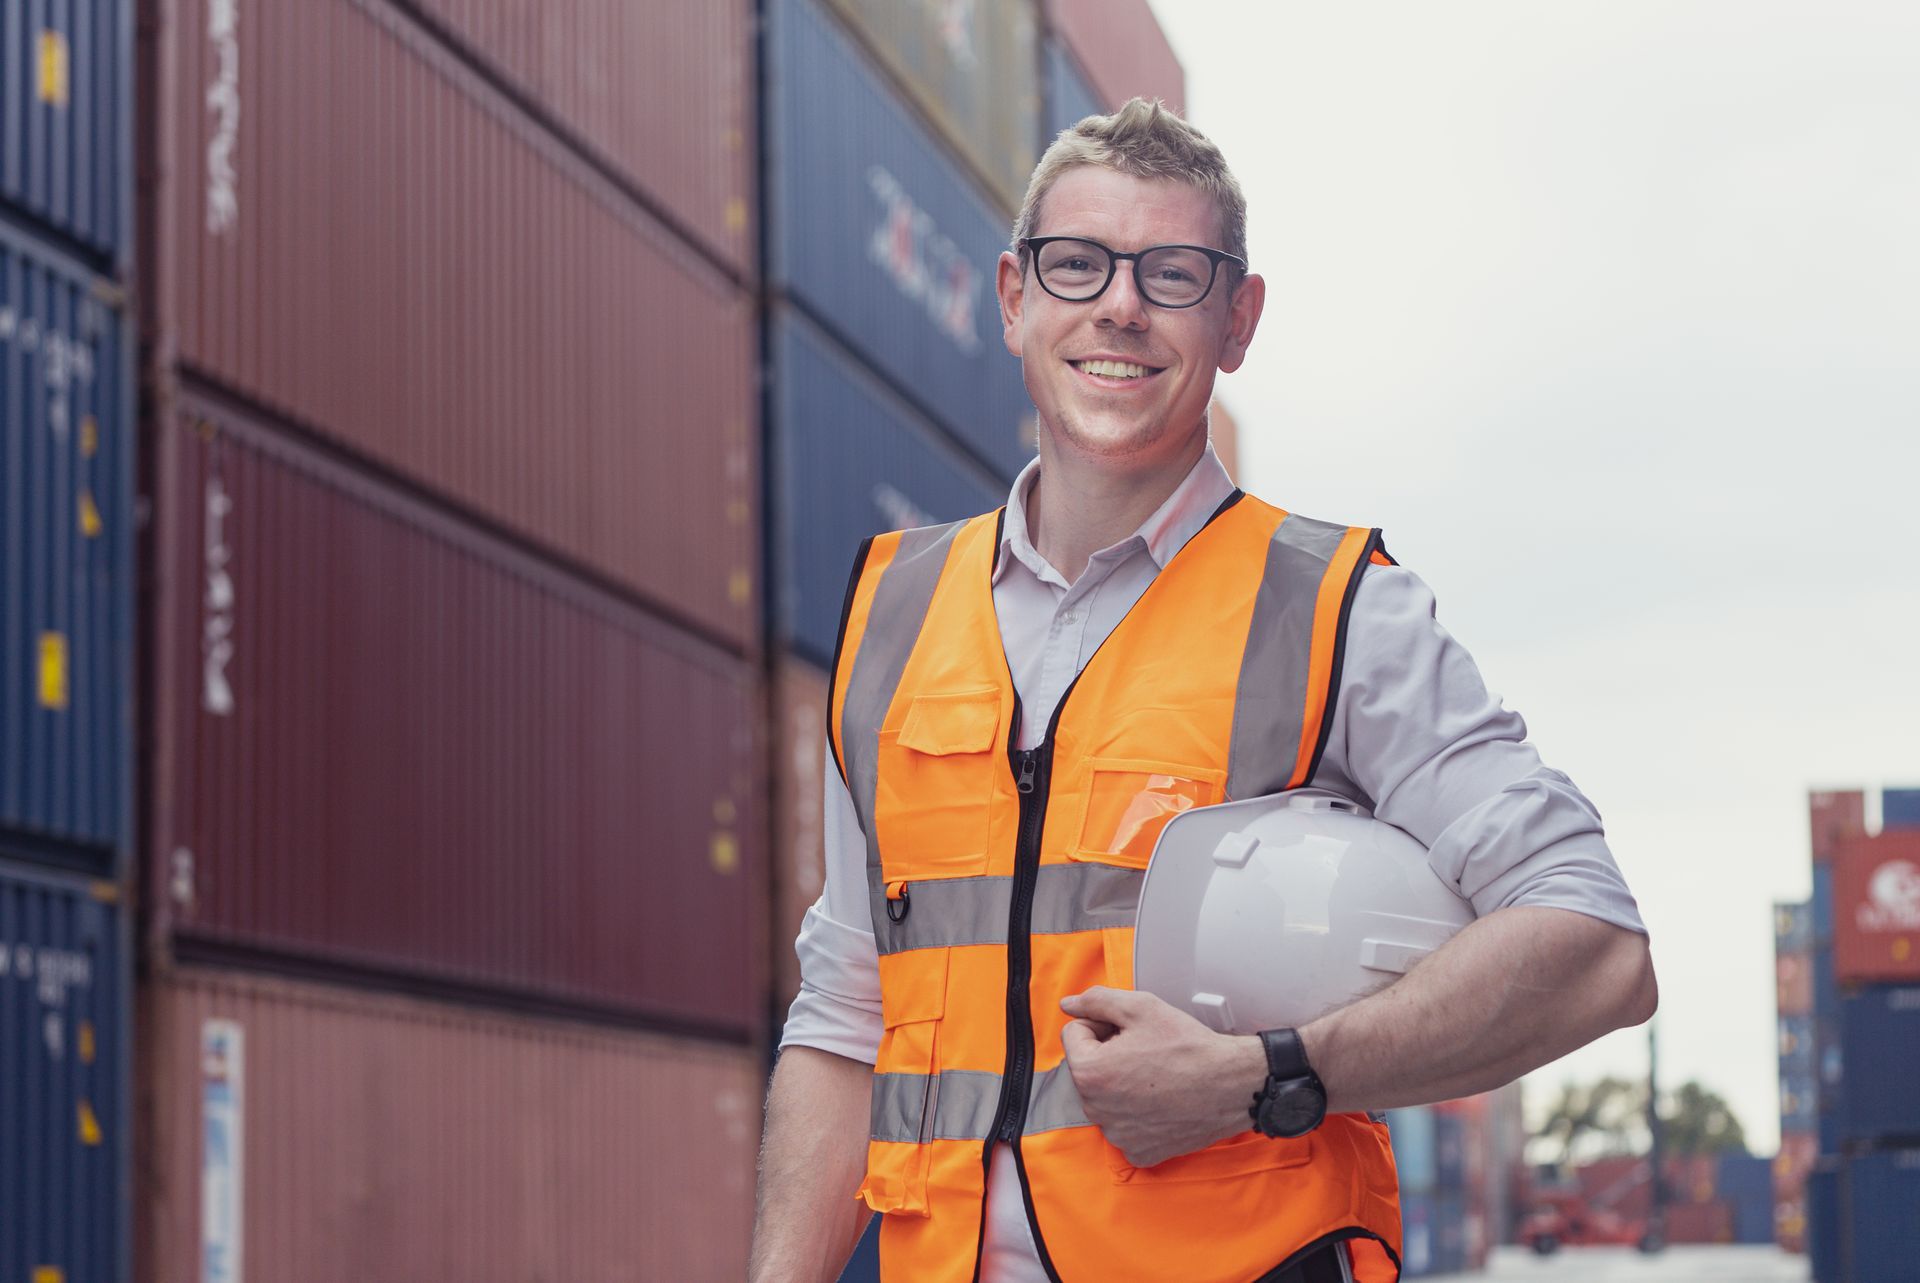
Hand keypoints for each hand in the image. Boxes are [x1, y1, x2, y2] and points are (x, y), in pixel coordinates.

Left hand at [1058, 986, 1267, 1168]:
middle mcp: (1096, 1111)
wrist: (1232, 1086)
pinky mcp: (1138, 1152)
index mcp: (1089, 1073)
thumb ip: (1096, 1000)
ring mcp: (1117, 1136)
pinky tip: (1162, 1101)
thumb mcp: (1140, 1007)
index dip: (1102, 1024)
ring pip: (1106, 1097)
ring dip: (1121, 1084)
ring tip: (1157, 1075)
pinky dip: (1138, 1113)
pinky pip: (1125, 1125)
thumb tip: (1067, 1005)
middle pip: (1088, 1068)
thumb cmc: (1188, 1047)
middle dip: (1109, 1054)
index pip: (1074, 1034)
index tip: (1130, 1030)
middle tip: (1146, 1050)